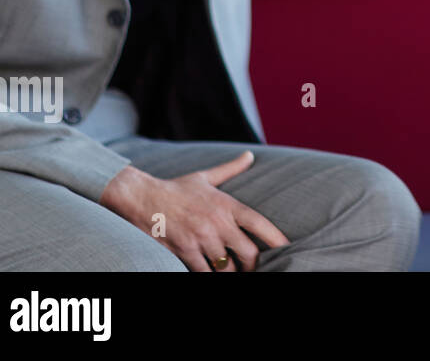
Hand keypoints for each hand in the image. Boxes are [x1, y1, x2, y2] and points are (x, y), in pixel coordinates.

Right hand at [99, 150, 288, 271]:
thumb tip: (250, 155)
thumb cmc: (176, 188)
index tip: (287, 248)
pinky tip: (212, 272)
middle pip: (249, 253)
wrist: (142, 197)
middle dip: (254, 264)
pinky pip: (204, 272)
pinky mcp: (185, 252)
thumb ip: (231, 169)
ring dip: (231, 271)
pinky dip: (210, 275)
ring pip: (227, 267)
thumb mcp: (206, 177)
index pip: (260, 224)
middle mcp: (218, 223)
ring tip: (233, 271)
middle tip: (254, 267)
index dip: (277, 239)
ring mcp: (202, 239)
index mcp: (228, 205)